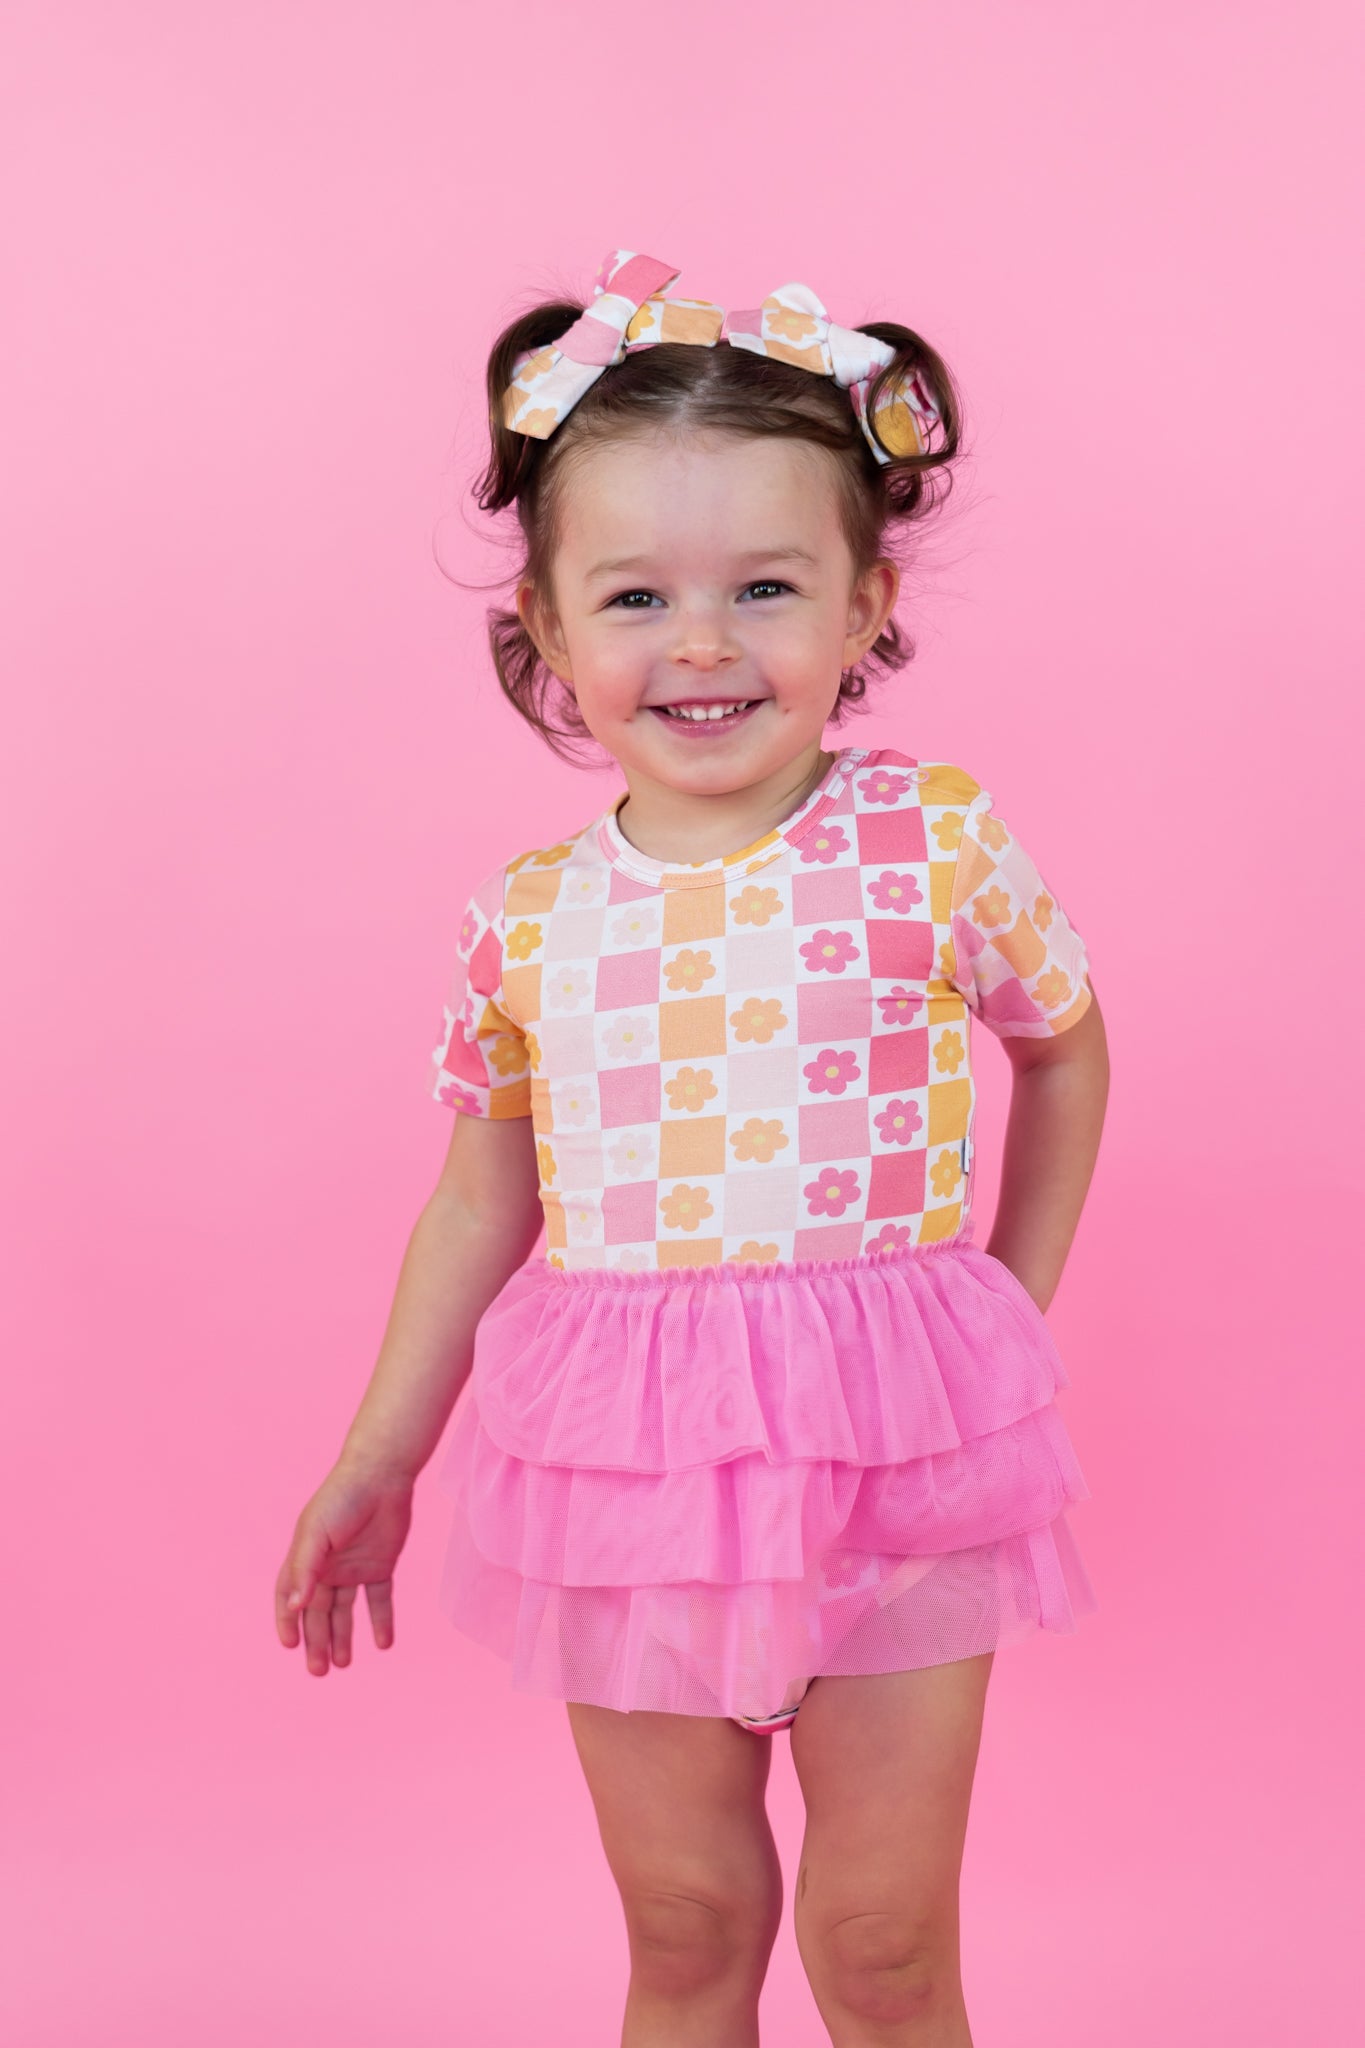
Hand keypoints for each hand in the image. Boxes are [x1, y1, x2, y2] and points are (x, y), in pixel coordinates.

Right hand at [274, 1459, 414, 1675]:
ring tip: (343, 1664)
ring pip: (345, 1611)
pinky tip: (384, 1643)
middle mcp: (327, 1567)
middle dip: (316, 1641)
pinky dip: (381, 1621)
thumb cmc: (341, 1498)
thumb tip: (294, 1607)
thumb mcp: (316, 1533)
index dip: (287, 1621)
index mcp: (305, 1558)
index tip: (289, 1646)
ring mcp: (354, 1567)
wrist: (382, 1474)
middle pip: (318, 1612)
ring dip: (344, 1637)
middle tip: (319, 1671)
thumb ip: (305, 1569)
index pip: (290, 1598)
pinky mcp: (380, 1565)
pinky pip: (379, 1600)